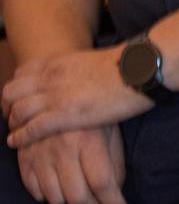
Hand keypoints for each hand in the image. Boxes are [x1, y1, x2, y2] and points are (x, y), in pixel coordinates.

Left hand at [2, 47, 150, 148]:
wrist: (139, 70)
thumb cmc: (125, 66)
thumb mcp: (90, 61)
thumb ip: (75, 69)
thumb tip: (76, 78)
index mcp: (57, 62)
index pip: (21, 74)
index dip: (16, 89)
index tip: (19, 100)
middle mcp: (49, 78)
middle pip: (11, 92)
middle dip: (7, 107)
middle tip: (12, 118)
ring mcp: (55, 96)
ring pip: (17, 111)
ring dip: (12, 123)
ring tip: (15, 132)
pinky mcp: (65, 115)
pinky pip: (32, 128)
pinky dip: (20, 136)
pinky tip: (16, 142)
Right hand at [15, 125, 129, 203]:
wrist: (56, 94)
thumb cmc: (91, 115)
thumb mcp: (111, 132)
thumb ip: (114, 163)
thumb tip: (115, 194)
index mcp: (90, 141)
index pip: (103, 183)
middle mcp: (63, 149)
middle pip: (78, 197)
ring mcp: (41, 154)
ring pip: (55, 198)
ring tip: (82, 196)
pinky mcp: (24, 157)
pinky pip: (34, 191)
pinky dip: (48, 196)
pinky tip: (60, 188)